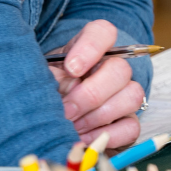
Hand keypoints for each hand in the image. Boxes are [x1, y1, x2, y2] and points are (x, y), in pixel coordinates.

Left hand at [46, 19, 143, 148]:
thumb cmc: (43, 94)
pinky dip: (107, 135)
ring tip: (73, 126)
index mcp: (88, 51)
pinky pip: (131, 126)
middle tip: (66, 109)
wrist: (46, 120)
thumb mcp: (38, 79)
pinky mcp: (128, 123)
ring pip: (132, 96)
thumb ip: (44, 77)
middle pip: (120, 69)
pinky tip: (84, 138)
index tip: (71, 68)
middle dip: (91, 94)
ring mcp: (123, 96)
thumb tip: (54, 90)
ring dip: (99, 115)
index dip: (91, 47)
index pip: (103, 32)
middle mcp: (111, 69)